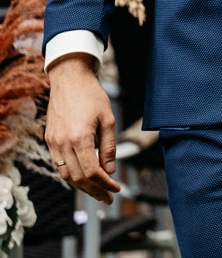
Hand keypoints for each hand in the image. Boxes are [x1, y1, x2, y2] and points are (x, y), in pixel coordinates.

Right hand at [45, 55, 120, 203]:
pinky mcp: (50, 140)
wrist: (69, 80)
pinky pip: (58, 165)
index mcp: (79, 138)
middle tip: (108, 196)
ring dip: (81, 186)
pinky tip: (83, 176)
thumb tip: (110, 170)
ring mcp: (53, 142)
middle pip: (78, 178)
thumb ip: (109, 146)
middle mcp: (63, 143)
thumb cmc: (92, 95)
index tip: (115, 188)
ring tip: (97, 190)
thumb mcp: (108, 118)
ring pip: (66, 175)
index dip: (104, 184)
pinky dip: (71, 174)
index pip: (91, 171)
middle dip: (94, 190)